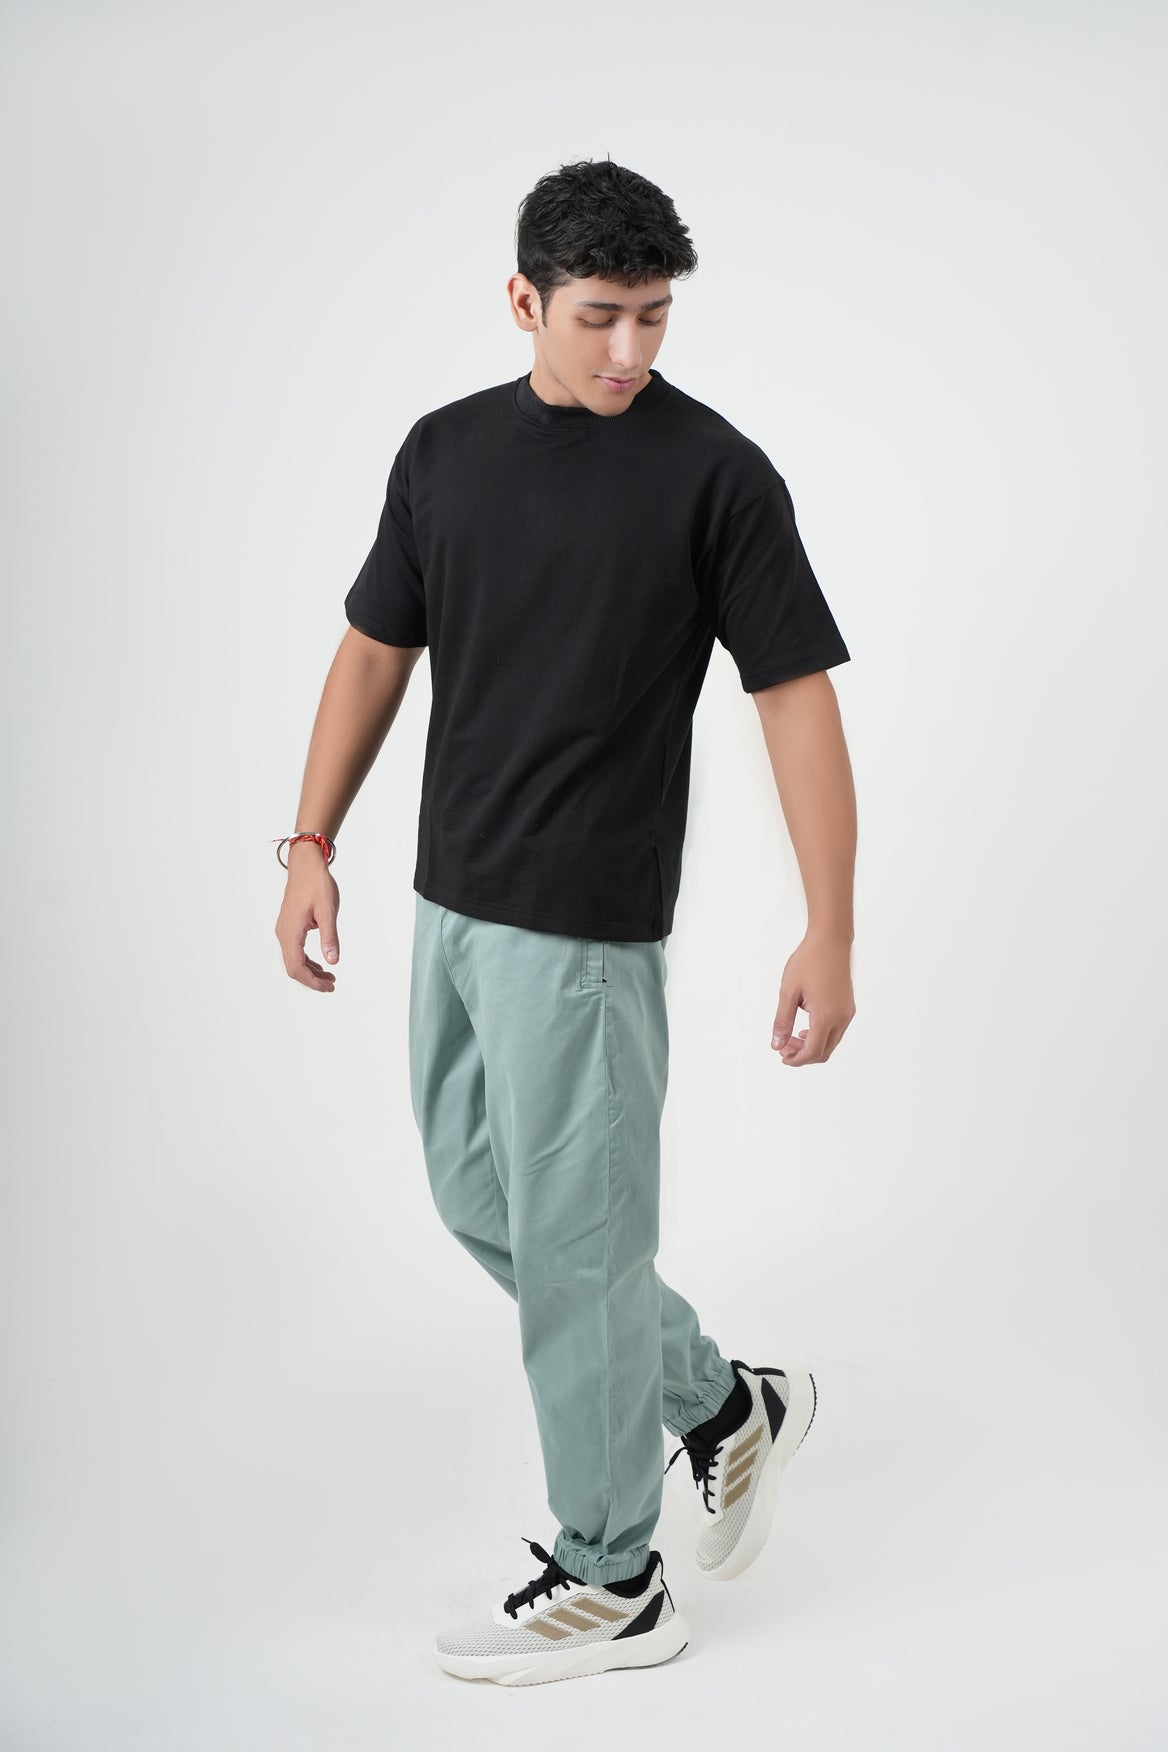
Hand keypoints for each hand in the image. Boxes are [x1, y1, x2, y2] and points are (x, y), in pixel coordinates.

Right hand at [275, 853, 340, 992]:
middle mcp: (283, 933)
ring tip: (330, 977)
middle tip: (332, 985)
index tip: (329, 987)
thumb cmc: (316, 883)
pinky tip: (321, 963)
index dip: (312, 981)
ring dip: (310, 971)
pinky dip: (307, 960)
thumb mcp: (327, 910)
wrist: (305, 865)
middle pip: (293, 967)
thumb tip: (333, 961)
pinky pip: (295, 950)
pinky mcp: (289, 926)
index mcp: (291, 931)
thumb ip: (329, 936)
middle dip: (311, 980)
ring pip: (293, 960)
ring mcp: (285, 930)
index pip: (296, 967)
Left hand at [771, 929, 854, 1064]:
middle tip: (783, 1046)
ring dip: (812, 1046)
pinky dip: (821, 1036)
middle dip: (802, 1055)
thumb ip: (782, 1021)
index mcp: (825, 1015)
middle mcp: (841, 1018)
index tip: (782, 1056)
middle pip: (823, 1052)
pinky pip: (836, 1031)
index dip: (796, 1059)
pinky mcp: (848, 1007)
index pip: (812, 1052)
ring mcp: (847, 1012)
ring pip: (831, 1043)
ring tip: (792, 1036)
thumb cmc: (809, 961)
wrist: (830, 940)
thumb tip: (777, 1044)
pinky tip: (806, 1027)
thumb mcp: (788, 991)